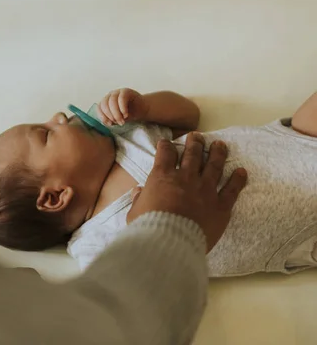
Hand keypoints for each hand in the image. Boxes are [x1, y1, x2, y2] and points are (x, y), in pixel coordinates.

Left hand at [97, 88, 149, 125]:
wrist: (142, 109)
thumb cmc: (128, 114)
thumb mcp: (118, 119)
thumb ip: (112, 120)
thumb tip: (108, 122)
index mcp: (105, 102)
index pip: (99, 107)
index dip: (103, 116)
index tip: (109, 124)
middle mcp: (110, 96)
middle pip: (104, 104)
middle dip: (110, 115)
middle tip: (118, 122)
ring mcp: (117, 92)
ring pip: (112, 101)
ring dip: (116, 113)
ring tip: (122, 120)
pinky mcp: (126, 91)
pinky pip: (121, 98)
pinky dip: (122, 108)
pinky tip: (126, 115)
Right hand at [127, 133, 247, 252]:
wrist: (169, 242)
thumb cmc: (148, 227)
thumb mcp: (135, 212)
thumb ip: (139, 199)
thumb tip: (138, 191)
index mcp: (163, 177)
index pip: (165, 153)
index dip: (165, 145)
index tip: (166, 143)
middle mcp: (186, 178)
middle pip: (192, 154)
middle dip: (195, 143)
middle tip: (197, 136)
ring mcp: (205, 190)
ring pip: (214, 165)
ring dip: (217, 153)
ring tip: (220, 145)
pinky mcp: (220, 205)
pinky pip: (232, 189)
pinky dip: (238, 179)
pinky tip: (242, 171)